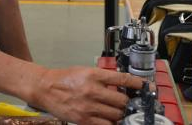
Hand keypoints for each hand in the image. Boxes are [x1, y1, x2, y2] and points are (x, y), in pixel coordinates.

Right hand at [29, 66, 143, 124]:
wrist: (46, 88)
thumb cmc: (65, 79)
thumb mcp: (85, 71)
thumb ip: (102, 77)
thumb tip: (121, 84)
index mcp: (93, 75)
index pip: (121, 79)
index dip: (137, 83)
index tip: (145, 86)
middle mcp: (92, 90)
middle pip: (122, 100)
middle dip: (127, 103)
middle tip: (128, 102)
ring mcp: (89, 107)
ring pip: (116, 114)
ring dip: (120, 114)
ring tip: (119, 111)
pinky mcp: (84, 119)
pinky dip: (112, 124)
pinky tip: (111, 120)